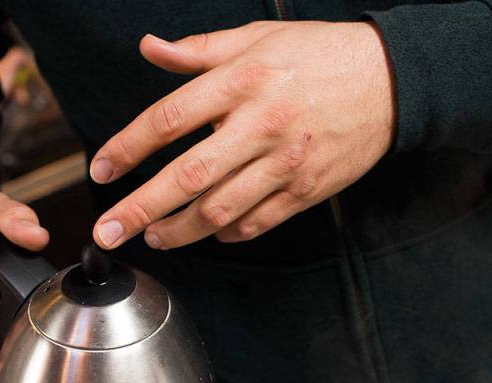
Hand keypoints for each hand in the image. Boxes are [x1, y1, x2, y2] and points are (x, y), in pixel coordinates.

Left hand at [89, 21, 395, 249]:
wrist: (391, 81)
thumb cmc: (321, 55)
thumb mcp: (258, 37)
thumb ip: (200, 50)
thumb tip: (151, 48)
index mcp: (242, 81)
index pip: (169, 119)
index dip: (127, 148)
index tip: (101, 170)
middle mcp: (261, 125)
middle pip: (187, 175)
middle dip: (140, 208)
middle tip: (108, 231)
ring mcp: (285, 163)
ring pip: (221, 209)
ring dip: (180, 230)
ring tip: (154, 237)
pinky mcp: (306, 190)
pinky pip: (258, 222)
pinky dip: (229, 233)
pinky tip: (210, 234)